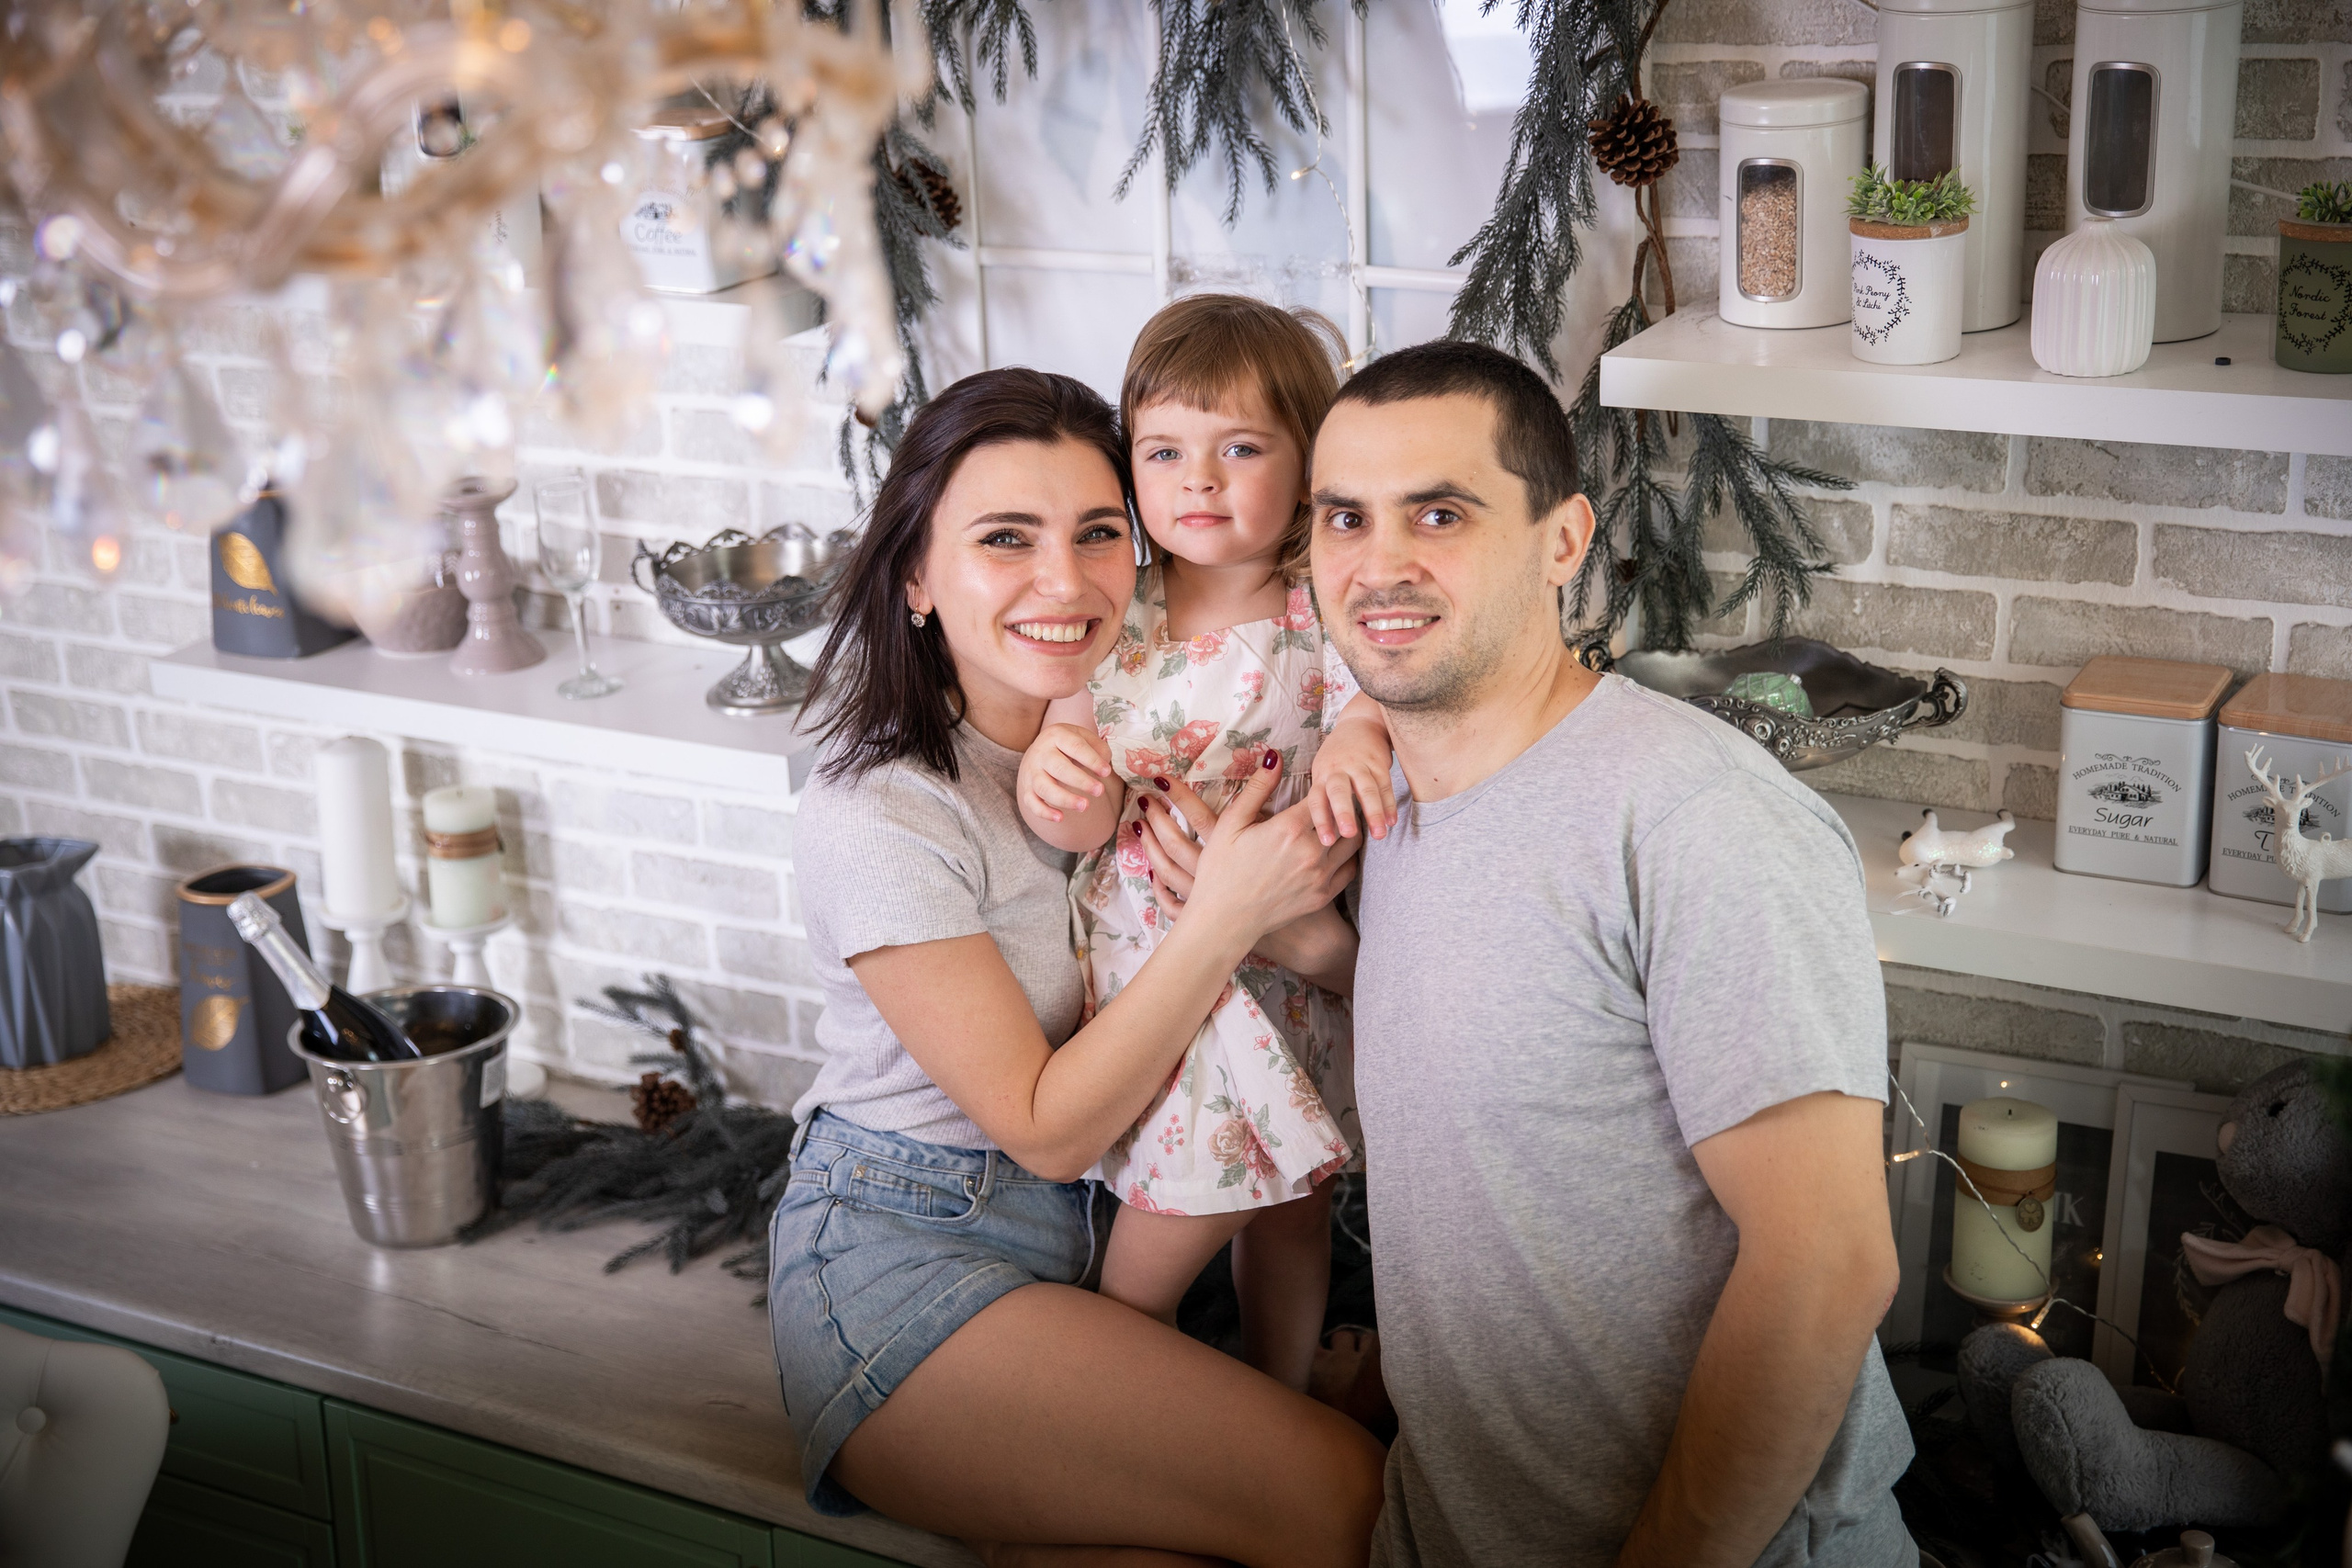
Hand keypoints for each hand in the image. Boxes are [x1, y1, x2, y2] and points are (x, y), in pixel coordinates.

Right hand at [1020, 722, 1112, 824]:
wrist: (1041, 750)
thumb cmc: (1069, 746)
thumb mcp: (1084, 738)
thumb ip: (1099, 748)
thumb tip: (1104, 765)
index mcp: (1057, 735)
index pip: (1075, 747)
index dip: (1092, 760)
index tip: (1106, 772)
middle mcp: (1041, 753)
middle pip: (1059, 768)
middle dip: (1080, 781)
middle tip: (1099, 791)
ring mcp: (1032, 772)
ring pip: (1044, 787)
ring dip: (1065, 799)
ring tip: (1084, 806)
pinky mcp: (1027, 789)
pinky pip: (1032, 803)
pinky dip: (1044, 812)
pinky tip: (1060, 818)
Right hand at [1136, 765, 1358, 939]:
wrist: (1223, 921)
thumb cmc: (1220, 870)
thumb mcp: (1231, 823)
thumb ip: (1257, 788)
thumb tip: (1275, 755)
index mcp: (1288, 828)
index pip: (1322, 795)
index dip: (1324, 787)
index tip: (1322, 784)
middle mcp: (1311, 851)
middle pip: (1345, 816)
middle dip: (1343, 804)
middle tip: (1340, 798)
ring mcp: (1320, 876)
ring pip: (1354, 842)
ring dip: (1350, 828)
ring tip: (1342, 821)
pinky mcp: (1322, 896)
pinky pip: (1350, 870)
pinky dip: (1348, 856)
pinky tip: (1338, 850)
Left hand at [1309, 716, 1399, 845]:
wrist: (1360, 723)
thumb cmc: (1338, 756)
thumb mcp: (1324, 771)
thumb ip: (1325, 796)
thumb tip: (1324, 831)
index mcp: (1321, 774)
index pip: (1317, 799)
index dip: (1322, 820)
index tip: (1326, 842)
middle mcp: (1338, 769)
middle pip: (1339, 792)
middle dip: (1344, 813)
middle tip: (1349, 834)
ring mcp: (1359, 764)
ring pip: (1367, 790)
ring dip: (1374, 813)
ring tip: (1379, 835)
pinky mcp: (1378, 762)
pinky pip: (1385, 785)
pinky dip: (1389, 804)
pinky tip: (1392, 821)